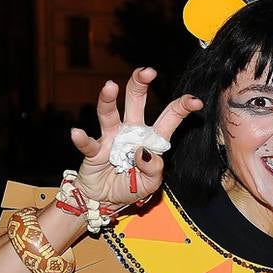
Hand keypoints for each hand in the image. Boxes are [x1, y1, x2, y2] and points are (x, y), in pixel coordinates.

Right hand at [71, 67, 201, 207]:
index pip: (169, 118)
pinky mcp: (94, 151)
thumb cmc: (131, 187)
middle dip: (140, 85)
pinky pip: (88, 143)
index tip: (195, 101)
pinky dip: (81, 138)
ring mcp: (111, 138)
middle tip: (147, 72)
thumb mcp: (151, 183)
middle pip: (136, 102)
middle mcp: (131, 132)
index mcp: (151, 139)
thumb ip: (154, 169)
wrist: (105, 200)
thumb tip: (144, 152)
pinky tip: (77, 133)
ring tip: (110, 86)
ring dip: (108, 100)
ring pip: (109, 114)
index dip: (182, 107)